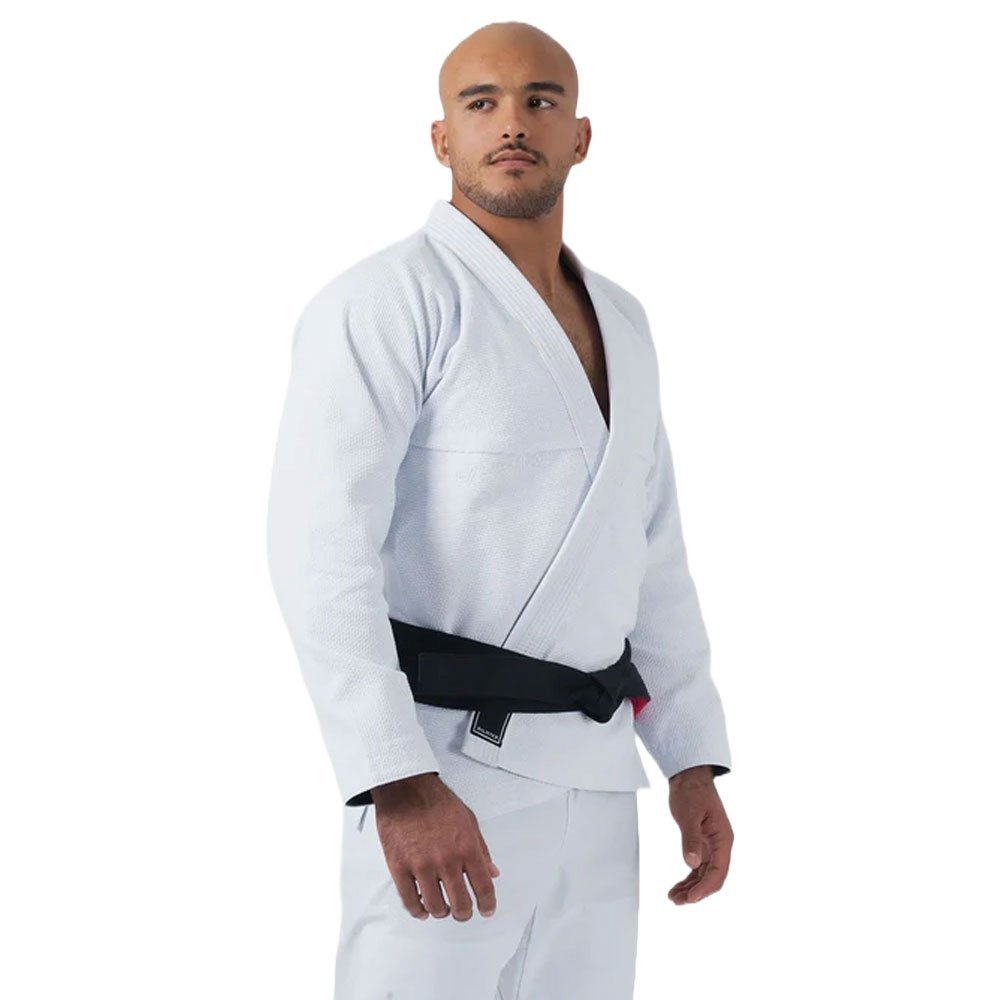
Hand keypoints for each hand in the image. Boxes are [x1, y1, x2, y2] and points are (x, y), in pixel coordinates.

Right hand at [369, 772, 501, 921]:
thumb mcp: (469, 820)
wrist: (406, 789)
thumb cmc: (436, 801)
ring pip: (436, 907)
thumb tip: (492, 871)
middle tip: (462, 911)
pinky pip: (410, 901)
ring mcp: (422, 866)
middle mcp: (447, 860)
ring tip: (442, 908)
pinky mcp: (400, 867)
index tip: (486, 910)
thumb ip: (481, 849)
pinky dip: (418, 911)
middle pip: (461, 904)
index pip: (484, 887)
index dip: (488, 904)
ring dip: (441, 912)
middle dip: (464, 913)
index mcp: (467, 848)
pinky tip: (422, 909)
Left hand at [666, 765, 732, 903]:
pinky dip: (688, 878)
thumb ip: (690, 839)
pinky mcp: (701, 844)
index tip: (691, 898)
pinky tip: (677, 887)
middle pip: (712, 877)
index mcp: (723, 838)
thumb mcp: (689, 814)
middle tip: (678, 901)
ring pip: (704, 875)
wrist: (688, 778)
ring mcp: (711, 846)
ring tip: (674, 898)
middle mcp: (719, 845)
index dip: (705, 887)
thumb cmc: (692, 792)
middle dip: (697, 892)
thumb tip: (692, 864)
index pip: (719, 871)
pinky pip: (697, 867)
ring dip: (690, 888)